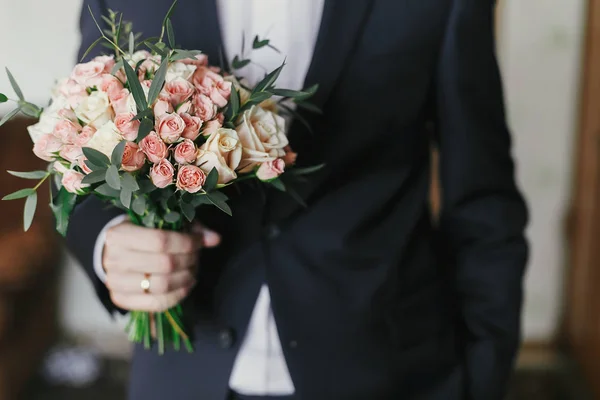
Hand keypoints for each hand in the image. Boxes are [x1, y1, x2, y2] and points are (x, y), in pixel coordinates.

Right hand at [102, 221, 220, 311]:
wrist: (116, 253)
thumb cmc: (143, 234)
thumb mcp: (162, 222)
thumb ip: (190, 228)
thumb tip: (215, 239)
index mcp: (119, 234)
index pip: (160, 240)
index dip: (186, 242)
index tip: (199, 242)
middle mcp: (112, 259)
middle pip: (164, 264)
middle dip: (188, 260)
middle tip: (196, 257)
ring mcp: (114, 282)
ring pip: (162, 285)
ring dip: (186, 278)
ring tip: (192, 270)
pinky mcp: (121, 299)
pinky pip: (157, 303)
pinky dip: (178, 295)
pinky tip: (186, 284)